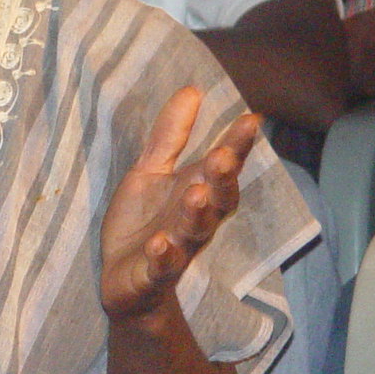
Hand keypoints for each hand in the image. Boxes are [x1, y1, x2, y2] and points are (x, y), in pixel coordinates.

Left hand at [101, 87, 259, 323]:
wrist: (123, 283)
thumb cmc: (143, 224)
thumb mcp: (150, 173)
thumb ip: (170, 137)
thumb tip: (192, 90)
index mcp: (198, 192)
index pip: (223, 167)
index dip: (237, 146)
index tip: (251, 120)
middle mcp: (195, 221)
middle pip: (218, 200)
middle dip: (222, 179)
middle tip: (223, 156)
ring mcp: (177, 250)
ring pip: (193, 232)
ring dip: (195, 214)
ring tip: (196, 194)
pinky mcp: (153, 276)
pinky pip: (161, 268)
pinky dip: (163, 257)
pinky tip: (159, 244)